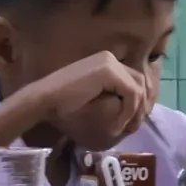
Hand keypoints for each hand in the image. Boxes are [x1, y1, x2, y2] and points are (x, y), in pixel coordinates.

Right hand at [29, 51, 150, 139]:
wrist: (44, 99)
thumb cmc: (62, 103)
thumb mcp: (92, 98)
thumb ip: (109, 96)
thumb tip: (132, 108)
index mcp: (105, 62)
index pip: (133, 78)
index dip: (138, 100)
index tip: (133, 120)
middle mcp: (110, 58)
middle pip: (140, 81)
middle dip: (141, 105)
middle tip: (134, 126)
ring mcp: (110, 63)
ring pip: (138, 87)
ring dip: (136, 110)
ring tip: (127, 127)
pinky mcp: (109, 72)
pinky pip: (131, 92)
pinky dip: (129, 110)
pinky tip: (118, 124)